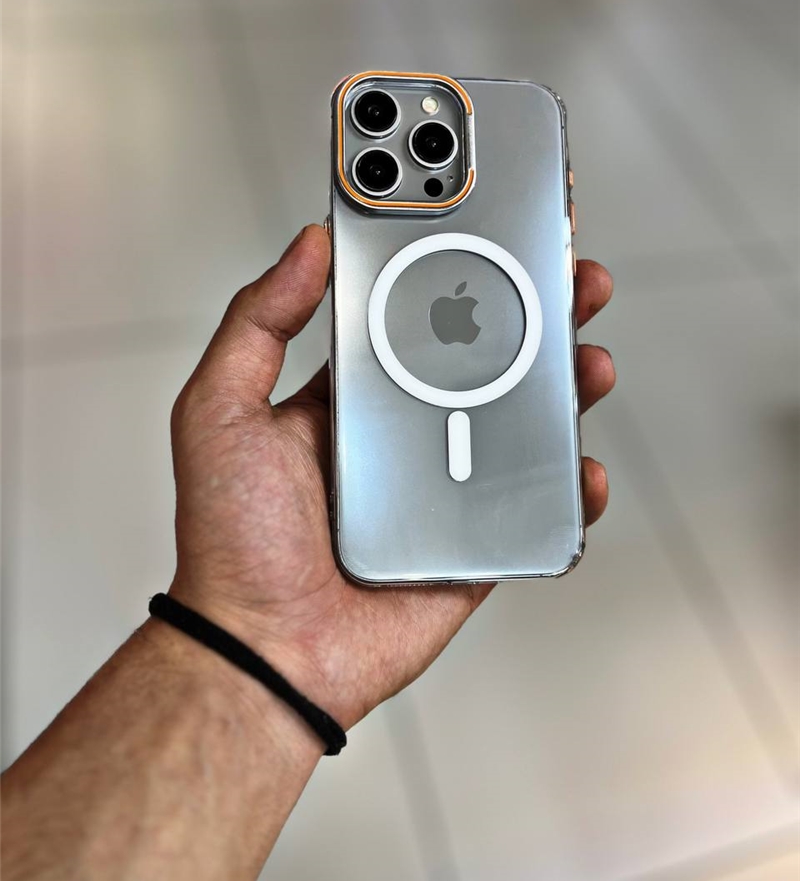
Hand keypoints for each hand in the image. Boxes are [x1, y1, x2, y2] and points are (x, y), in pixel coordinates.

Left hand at [168, 225, 614, 731]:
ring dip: (567, 387)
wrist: (264, 649)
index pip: (417, 318)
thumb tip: (310, 243)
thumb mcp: (220, 409)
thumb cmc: (232, 537)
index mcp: (352, 397)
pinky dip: (570, 488)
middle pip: (487, 362)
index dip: (460, 273)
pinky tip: (581, 467)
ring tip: (589, 358)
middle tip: (569, 277)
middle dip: (536, 316)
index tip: (496, 231)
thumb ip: (258, 322)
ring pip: (523, 426)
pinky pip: (536, 508)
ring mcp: (446, 488)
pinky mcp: (476, 543)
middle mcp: (405, 434)